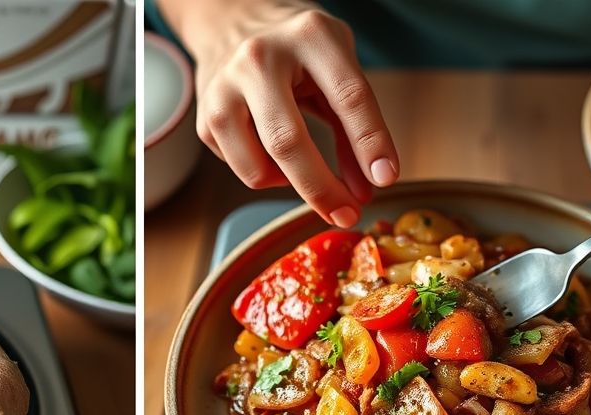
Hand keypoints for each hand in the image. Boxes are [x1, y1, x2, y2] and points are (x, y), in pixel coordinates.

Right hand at [162, 0, 398, 226]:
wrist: (232, 23)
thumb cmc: (297, 51)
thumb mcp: (337, 66)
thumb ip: (354, 125)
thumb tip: (364, 190)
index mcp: (308, 36)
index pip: (347, 95)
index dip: (370, 141)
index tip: (386, 178)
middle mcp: (258, 59)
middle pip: (288, 141)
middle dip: (322, 188)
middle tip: (346, 214)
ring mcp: (224, 88)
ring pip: (256, 169)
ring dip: (289, 185)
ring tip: (304, 169)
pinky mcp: (205, 116)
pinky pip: (240, 168)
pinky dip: (265, 173)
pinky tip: (272, 148)